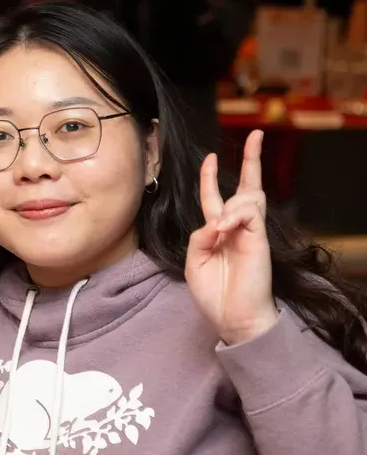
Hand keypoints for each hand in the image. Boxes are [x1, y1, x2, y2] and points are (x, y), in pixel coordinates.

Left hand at [185, 130, 277, 344]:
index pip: (215, 197)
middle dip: (252, 160)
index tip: (209, 156)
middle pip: (246, 187)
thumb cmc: (214, 295)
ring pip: (247, 197)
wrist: (233, 318)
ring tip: (221, 226)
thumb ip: (198, 237)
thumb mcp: (193, 263)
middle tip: (255, 136)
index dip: (210, 177)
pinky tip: (225, 228)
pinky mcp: (260, 240)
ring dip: (231, 204)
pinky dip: (236, 215)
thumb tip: (213, 220)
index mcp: (217, 232)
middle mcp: (236, 228)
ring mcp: (250, 233)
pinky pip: (250, 213)